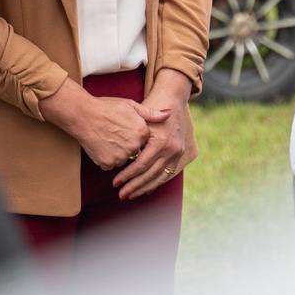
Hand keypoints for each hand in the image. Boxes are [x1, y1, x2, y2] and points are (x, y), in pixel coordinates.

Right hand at [40, 81, 169, 170]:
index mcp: (142, 132)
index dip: (134, 134)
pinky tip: (101, 144)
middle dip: (127, 145)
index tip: (125, 127)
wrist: (82, 114)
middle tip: (114, 133)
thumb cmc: (106, 107)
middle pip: (135, 152)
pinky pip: (111, 164)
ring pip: (123, 159)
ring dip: (118, 153)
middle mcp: (134, 147)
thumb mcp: (130, 105)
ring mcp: (120, 157)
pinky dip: (107, 158)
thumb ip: (151, 113)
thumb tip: (169, 113)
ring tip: (107, 137)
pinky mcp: (107, 164)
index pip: (144, 141)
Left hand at [112, 71, 194, 198]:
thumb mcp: (139, 115)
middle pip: (150, 175)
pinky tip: (145, 190)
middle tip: (121, 194)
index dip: (127, 176)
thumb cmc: (151, 106)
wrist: (172, 99)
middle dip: (134, 186)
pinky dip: (155, 183)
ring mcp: (177, 153)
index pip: (141, 165)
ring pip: (159, 177)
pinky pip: (167, 174)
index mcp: (160, 142)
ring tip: (130, 195)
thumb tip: (117, 151)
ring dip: (144, 188)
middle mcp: (171, 150)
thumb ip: (130, 135)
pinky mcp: (179, 155)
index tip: (115, 183)